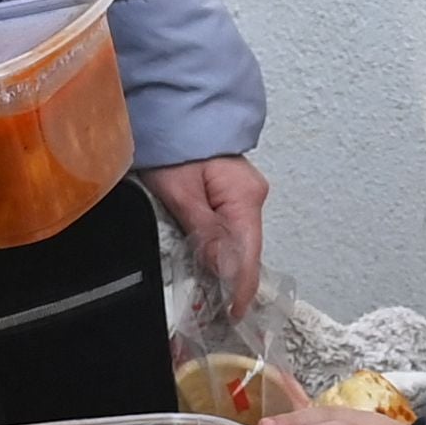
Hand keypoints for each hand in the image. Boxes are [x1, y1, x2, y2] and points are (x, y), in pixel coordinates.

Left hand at [144, 156, 271, 319]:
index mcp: (245, 197)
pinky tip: (208, 266)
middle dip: (230, 283)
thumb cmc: (174, 143)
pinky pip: (230, 231)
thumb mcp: (180, 192)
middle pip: (245, 252)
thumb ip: (204, 232)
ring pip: (237, 243)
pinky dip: (219, 250)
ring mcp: (244, 197)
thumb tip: (225, 270)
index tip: (231, 314)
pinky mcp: (232, 196)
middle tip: (211, 312)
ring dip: (223, 268)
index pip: (249, 256)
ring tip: (207, 295)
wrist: (173, 110)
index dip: (240, 289)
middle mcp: (252, 198)